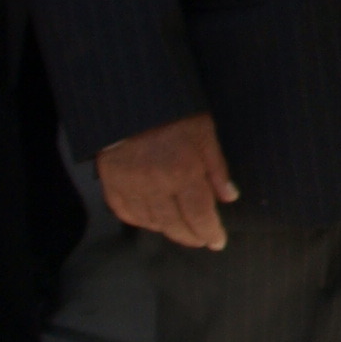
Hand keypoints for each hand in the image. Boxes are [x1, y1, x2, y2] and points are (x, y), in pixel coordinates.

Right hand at [100, 115, 239, 250]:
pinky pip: (125, 213)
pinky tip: (152, 219)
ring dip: (168, 230)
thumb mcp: (204, 132)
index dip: (210, 232)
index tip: (218, 242)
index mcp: (182, 172)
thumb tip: (229, 196)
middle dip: (191, 237)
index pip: (199, 215)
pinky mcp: (111, 182)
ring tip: (181, 229)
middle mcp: (155, 184)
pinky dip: (140, 220)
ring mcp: (130, 185)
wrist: (129, 99)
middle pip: (175, 225)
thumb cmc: (172, 112)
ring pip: (150, 222)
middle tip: (202, 240)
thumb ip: (217, 168)